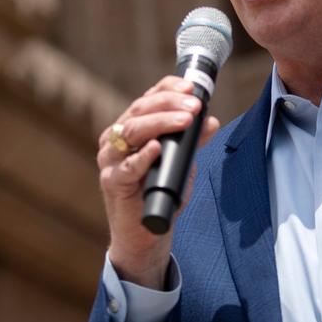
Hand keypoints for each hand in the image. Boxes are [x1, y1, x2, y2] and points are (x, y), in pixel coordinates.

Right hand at [97, 75, 219, 289]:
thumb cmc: (159, 193)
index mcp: (130, 127)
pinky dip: (142, 156)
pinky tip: (156, 148)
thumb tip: (211, 121)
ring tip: (184, 120)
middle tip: (195, 106)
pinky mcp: (111, 182)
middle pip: (140, 110)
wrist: (146, 233)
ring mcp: (110, 160)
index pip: (148, 98)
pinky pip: (126, 167)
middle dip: (170, 104)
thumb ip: (191, 142)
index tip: (191, 88)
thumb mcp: (180, 163)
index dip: (168, 88)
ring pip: (131, 131)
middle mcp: (116, 138)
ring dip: (160, 123)